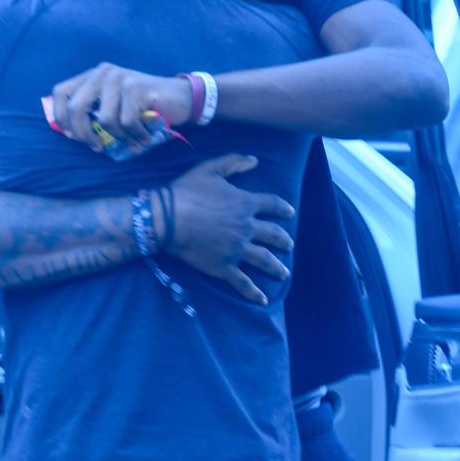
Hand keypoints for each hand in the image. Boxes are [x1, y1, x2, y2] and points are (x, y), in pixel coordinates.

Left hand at [51, 63, 192, 150]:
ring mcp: (119, 78)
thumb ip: (93, 111)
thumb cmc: (144, 106)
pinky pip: (126, 122)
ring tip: (132, 142)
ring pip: (104, 119)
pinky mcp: (136, 87)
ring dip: (118, 138)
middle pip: (76, 107)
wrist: (180, 97)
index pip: (60, 92)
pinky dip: (135, 135)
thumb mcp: (113, 104)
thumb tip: (70, 134)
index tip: (72, 136)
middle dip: (83, 134)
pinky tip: (144, 137)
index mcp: (93, 75)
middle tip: (96, 147)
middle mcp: (103, 72)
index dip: (61, 117)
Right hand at [166, 154, 294, 304]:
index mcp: (245, 204)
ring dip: (276, 267)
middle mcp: (247, 228)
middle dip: (283, 240)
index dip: (282, 208)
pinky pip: (243, 282)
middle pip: (272, 234)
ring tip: (284, 273)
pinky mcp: (224, 267)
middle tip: (288, 244)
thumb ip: (234, 163)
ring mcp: (237, 249)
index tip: (289, 213)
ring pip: (264, 259)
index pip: (271, 205)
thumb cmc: (187, 191)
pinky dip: (254, 292)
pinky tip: (263, 300)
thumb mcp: (210, 169)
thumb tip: (255, 160)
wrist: (169, 219)